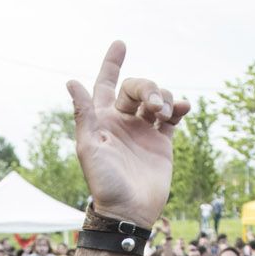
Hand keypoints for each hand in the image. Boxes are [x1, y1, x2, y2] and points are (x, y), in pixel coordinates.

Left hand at [65, 42, 188, 225]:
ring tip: (164, 113)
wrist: (129, 211)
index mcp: (102, 120)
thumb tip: (72, 81)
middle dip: (147, 87)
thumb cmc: (104, 183)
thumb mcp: (89, 147)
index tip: (120, 44)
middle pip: (136, 88)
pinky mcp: (162, 142)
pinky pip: (173, 116)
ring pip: (156, 98)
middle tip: (153, 105)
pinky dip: (179, 107)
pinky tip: (182, 108)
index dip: (111, 63)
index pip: (105, 83)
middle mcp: (123, 122)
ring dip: (163, 97)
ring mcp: (143, 131)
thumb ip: (84, 114)